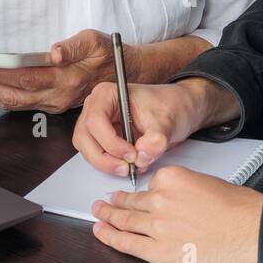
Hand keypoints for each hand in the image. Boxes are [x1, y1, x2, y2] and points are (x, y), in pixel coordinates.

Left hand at [0, 29, 115, 113]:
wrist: (123, 74)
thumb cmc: (107, 55)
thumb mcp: (94, 40)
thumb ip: (73, 46)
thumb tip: (54, 52)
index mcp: (66, 78)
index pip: (25, 77)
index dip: (1, 73)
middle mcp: (59, 95)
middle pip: (16, 94)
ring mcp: (56, 103)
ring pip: (18, 103)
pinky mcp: (55, 105)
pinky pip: (26, 105)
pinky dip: (8, 97)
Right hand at [72, 79, 210, 175]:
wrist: (177, 110)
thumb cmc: (169, 106)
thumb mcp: (167, 122)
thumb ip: (156, 139)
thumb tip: (143, 155)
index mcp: (108, 94)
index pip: (95, 120)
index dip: (110, 142)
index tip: (132, 154)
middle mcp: (96, 106)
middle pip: (84, 137)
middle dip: (104, 157)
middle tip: (127, 168)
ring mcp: (96, 123)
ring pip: (86, 148)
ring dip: (105, 163)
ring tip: (130, 168)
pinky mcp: (101, 137)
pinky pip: (95, 155)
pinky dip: (109, 164)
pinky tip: (129, 165)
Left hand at [92, 166, 262, 262]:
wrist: (253, 230)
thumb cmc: (241, 209)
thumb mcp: (209, 183)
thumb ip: (185, 188)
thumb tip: (177, 199)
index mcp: (172, 178)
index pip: (150, 184)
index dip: (143, 192)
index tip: (133, 194)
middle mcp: (160, 199)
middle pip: (132, 202)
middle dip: (116, 202)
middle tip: (105, 201)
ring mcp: (157, 226)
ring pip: (125, 220)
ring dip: (107, 216)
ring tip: (99, 214)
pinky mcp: (159, 251)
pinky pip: (127, 243)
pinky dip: (110, 237)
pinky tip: (100, 232)